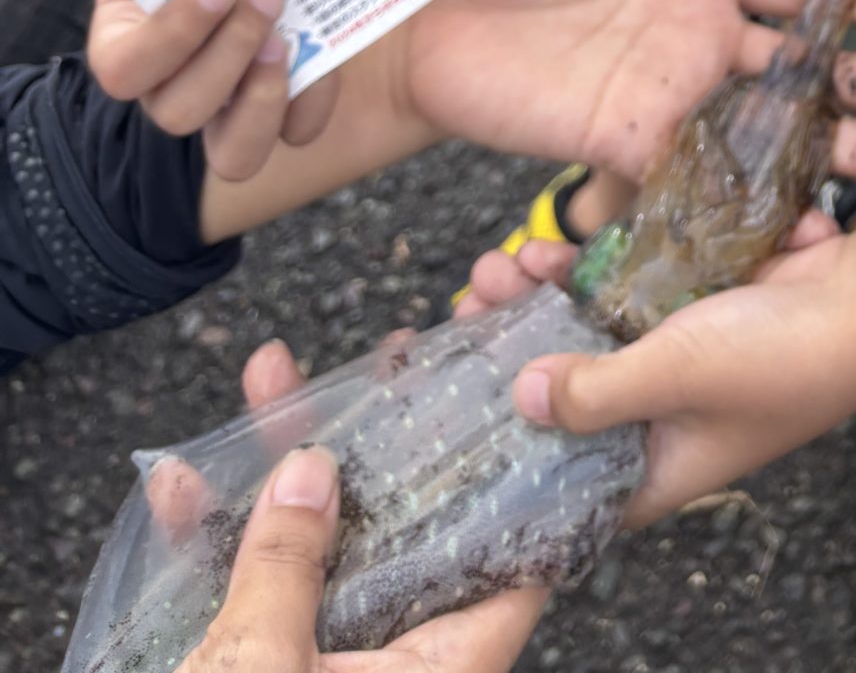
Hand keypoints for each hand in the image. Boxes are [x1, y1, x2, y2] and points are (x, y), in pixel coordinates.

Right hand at [89, 0, 335, 180]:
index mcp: (135, 34)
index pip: (123, 67)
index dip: (169, 35)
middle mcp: (174, 84)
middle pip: (178, 112)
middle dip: (226, 56)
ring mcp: (228, 107)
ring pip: (231, 152)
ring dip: (263, 96)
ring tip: (288, 39)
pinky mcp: (284, 111)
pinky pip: (295, 132)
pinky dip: (315, 99)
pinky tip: (328, 57)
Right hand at [163, 348, 542, 672]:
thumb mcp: (261, 670)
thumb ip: (288, 566)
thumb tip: (311, 469)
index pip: (515, 571)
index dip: (524, 487)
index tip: (528, 405)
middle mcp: (394, 670)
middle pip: (403, 536)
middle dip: (376, 446)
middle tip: (382, 360)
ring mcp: (326, 672)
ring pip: (319, 553)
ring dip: (279, 472)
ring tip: (269, 378)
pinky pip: (252, 598)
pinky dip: (215, 542)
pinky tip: (180, 482)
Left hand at [503, 226, 855, 527]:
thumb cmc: (786, 358)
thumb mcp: (676, 377)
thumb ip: (597, 390)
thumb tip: (526, 397)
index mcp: (660, 468)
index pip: (567, 478)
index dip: (512, 443)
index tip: (459, 396)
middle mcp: (665, 422)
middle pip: (570, 392)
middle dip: (517, 345)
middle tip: (471, 302)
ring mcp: (682, 362)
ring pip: (593, 333)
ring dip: (548, 298)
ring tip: (502, 261)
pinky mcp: (698, 307)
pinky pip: (629, 291)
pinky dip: (593, 269)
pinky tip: (553, 243)